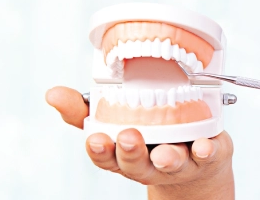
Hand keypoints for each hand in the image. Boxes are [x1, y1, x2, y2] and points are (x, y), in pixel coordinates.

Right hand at [45, 86, 234, 199]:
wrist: (197, 158)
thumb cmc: (151, 135)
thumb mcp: (116, 121)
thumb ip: (84, 109)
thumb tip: (52, 94)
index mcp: (124, 153)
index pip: (106, 157)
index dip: (99, 150)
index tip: (95, 138)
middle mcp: (150, 162)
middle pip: (136, 164)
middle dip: (130, 152)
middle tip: (127, 137)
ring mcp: (179, 161)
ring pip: (171, 163)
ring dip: (166, 158)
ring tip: (163, 153)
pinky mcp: (206, 155)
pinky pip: (206, 155)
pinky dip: (204, 150)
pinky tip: (203, 146)